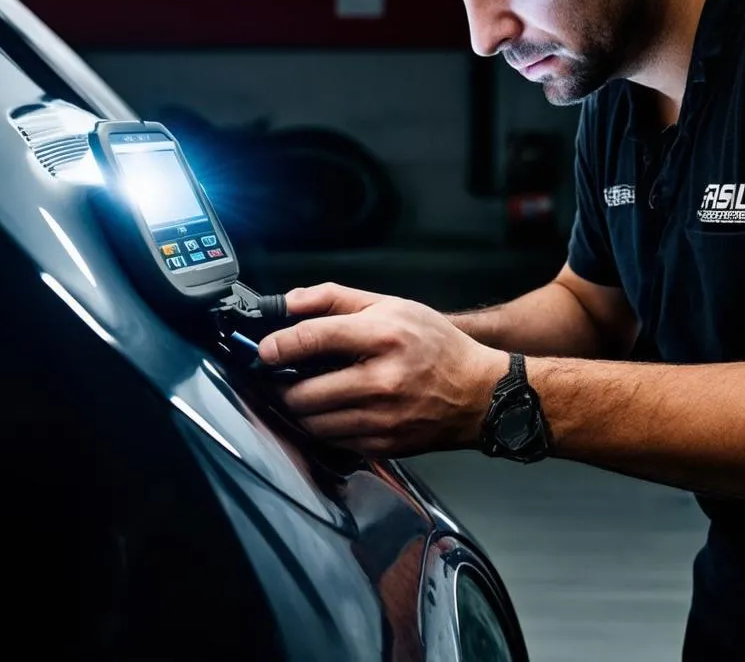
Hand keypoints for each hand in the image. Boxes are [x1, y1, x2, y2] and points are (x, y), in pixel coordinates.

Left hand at [257, 283, 508, 456]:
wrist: (479, 393)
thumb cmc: (437, 345)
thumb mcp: (393, 306)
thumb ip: (337, 299)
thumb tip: (291, 302)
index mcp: (383, 336)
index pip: (314, 338)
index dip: (279, 344)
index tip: (265, 350)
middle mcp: (381, 379)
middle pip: (303, 391)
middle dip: (283, 384)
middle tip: (281, 376)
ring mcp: (382, 418)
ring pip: (312, 422)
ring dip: (300, 409)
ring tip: (305, 393)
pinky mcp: (383, 445)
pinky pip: (332, 441)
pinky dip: (323, 427)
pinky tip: (332, 411)